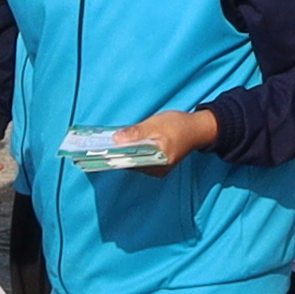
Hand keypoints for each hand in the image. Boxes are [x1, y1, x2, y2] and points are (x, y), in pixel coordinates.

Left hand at [94, 107, 217, 161]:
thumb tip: (116, 139)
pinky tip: (119, 148)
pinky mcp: (157, 167)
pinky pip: (138, 163)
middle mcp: (158, 169)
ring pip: (134, 164)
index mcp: (160, 158)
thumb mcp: (156, 123)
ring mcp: (157, 170)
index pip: (132, 160)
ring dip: (121, 155)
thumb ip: (136, 132)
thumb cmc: (178, 124)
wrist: (197, 130)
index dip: (115, 156)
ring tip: (105, 147)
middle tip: (97, 148)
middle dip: (115, 155)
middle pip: (131, 164)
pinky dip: (129, 155)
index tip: (99, 151)